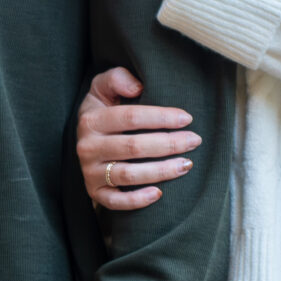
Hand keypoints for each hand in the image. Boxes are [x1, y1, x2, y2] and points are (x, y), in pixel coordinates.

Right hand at [76, 67, 198, 211]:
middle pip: (133, 147)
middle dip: (168, 144)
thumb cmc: (104, 110)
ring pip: (128, 175)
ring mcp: (90, 172)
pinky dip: (137, 200)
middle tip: (194, 141)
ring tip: (186, 164)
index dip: (161, 118)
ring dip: (161, 171)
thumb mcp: (103, 88)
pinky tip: (159, 194)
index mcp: (91, 119)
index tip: (187, 119)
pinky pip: (115, 202)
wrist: (85, 139)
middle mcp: (87, 147)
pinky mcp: (95, 192)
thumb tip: (138, 86)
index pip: (131, 117)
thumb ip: (117, 78)